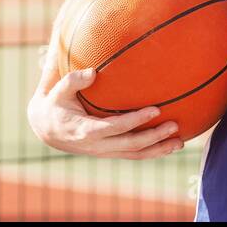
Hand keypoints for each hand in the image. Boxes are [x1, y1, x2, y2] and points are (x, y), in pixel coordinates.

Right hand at [27, 65, 183, 159]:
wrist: (46, 129)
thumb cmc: (54, 104)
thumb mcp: (57, 91)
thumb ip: (72, 80)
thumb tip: (92, 72)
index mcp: (85, 130)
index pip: (115, 128)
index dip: (136, 121)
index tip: (155, 110)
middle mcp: (97, 145)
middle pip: (130, 145)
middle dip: (154, 137)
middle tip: (174, 125)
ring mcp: (104, 151)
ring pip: (135, 154)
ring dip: (158, 149)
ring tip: (180, 142)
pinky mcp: (109, 152)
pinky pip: (133, 155)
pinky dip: (152, 152)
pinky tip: (169, 146)